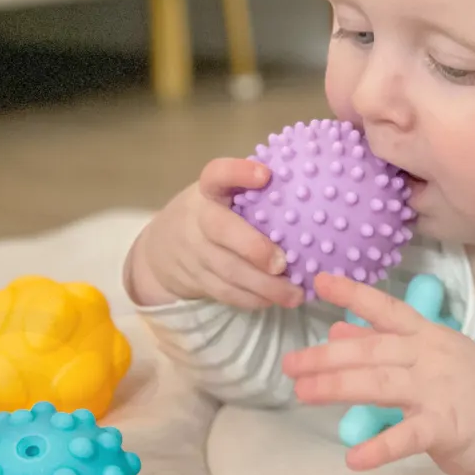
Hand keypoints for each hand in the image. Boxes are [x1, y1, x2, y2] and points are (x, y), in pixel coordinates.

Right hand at [124, 158, 305, 310]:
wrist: (162, 248)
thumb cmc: (212, 213)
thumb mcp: (222, 195)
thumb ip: (253, 194)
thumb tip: (313, 188)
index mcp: (209, 191)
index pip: (217, 174)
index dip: (238, 173)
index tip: (265, 175)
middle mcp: (198, 219)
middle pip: (221, 230)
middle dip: (253, 247)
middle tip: (282, 262)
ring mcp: (196, 252)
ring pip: (228, 270)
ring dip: (263, 286)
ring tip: (295, 295)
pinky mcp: (198, 280)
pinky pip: (226, 293)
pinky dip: (252, 300)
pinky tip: (275, 301)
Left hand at [282, 272, 474, 474]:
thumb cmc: (467, 387)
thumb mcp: (429, 354)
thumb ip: (383, 343)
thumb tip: (338, 330)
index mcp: (425, 335)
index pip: (386, 309)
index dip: (354, 294)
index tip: (320, 282)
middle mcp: (429, 357)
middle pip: (372, 351)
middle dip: (327, 357)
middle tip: (291, 365)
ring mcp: (437, 391)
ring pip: (380, 384)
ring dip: (338, 388)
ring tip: (303, 393)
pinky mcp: (445, 427)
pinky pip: (407, 437)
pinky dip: (380, 448)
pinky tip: (354, 458)